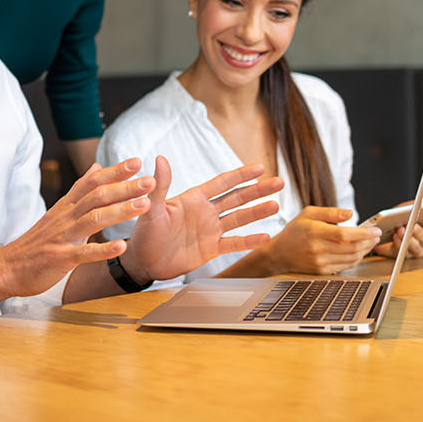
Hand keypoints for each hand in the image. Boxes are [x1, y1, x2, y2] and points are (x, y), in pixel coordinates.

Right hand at [0, 159, 154, 295]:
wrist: (8, 267)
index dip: (114, 171)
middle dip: (125, 187)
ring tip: (145, 205)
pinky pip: (84, 252)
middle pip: (97, 196)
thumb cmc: (37, 241)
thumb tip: (96, 167)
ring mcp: (63, 237)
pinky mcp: (61, 258)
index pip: (92, 181)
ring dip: (121, 211)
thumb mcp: (58, 211)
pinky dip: (103, 249)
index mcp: (67, 206)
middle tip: (150, 181)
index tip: (137, 161)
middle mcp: (66, 217)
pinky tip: (122, 247)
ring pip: (94, 219)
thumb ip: (79, 190)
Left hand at [121, 157, 281, 283]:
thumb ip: (160, 186)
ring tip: (276, 205)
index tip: (259, 167)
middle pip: (237, 198)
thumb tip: (160, 159)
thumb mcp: (151, 209)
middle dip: (258, 190)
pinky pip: (234, 243)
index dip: (241, 175)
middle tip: (279, 182)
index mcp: (193, 199)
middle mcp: (206, 212)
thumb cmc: (145, 233)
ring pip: (239, 219)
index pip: (222, 183)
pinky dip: (249, 241)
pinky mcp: (211, 249)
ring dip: (257, 212)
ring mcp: (210, 230)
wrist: (144, 261)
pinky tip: (265, 237)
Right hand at [257, 206, 382, 274]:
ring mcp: (320, 262)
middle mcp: (318, 249)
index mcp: (315, 232)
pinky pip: (345, 266)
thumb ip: (330, 212)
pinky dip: (356, 259)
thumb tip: (350, 213)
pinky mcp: (322, 271)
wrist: (279, 253)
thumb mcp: (308, 213)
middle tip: (376, 235)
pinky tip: (359, 252)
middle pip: (351, 247)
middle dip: (368, 242)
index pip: (345, 235)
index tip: (375, 230)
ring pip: (350, 258)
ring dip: (365, 251)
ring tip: (371, 243)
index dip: (363, 233)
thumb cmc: (294, 231)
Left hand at [374, 209, 422, 258]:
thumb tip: (413, 205)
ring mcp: (417, 250)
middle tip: (414, 226)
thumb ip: (410, 206)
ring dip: (408, 239)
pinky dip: (398, 243)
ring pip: (416, 248)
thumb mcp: (404, 209)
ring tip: (401, 230)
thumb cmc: (399, 219)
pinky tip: (395, 236)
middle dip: (420, 232)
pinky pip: (403, 252)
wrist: (385, 231)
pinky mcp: (404, 255)